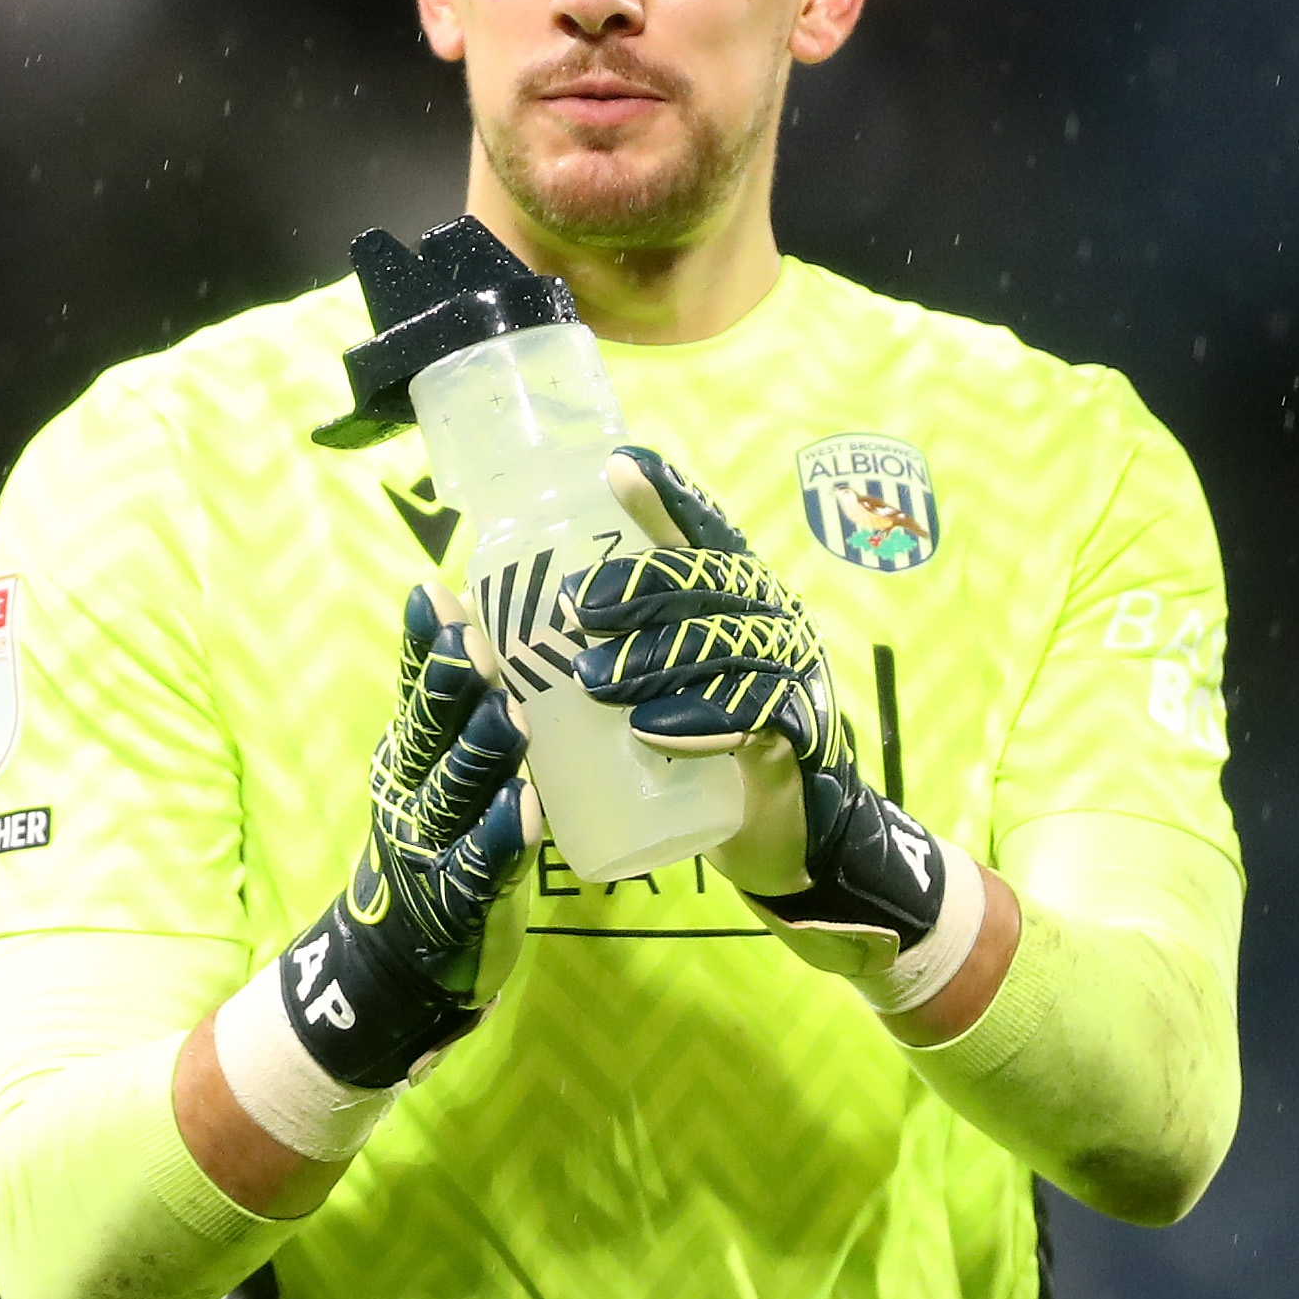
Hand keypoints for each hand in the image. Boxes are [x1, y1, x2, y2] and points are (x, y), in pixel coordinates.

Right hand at [258, 584, 534, 1090]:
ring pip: (456, 795)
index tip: (436, 594)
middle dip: (450, 688)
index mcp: (406, 757)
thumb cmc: (438, 844)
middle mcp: (410, 796)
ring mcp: (431, 849)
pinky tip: (523, 807)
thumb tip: (484, 617)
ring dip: (480, 754)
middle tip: (472, 642)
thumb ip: (453, 714)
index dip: (423, 645)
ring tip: (504, 714)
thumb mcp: (433, 773)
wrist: (401, 960)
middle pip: (430, 735)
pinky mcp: (461, 901)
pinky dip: (502, 836)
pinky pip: (482, 866)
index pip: (414, 692)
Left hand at [570, 448, 970, 1000]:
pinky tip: (654, 734)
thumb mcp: (657, 686)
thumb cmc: (701, 745)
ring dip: (657, 659)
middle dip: (641, 586)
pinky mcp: (801, 734)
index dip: (666, 497)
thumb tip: (497, 619)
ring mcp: (791, 672)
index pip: (702, 534)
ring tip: (596, 680)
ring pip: (728, 645)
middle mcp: (770, 620)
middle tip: (577, 608)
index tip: (619, 465)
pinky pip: (755, 715)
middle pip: (711, 582)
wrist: (778, 833)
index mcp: (735, 597)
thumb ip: (606, 649)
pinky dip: (701, 720)